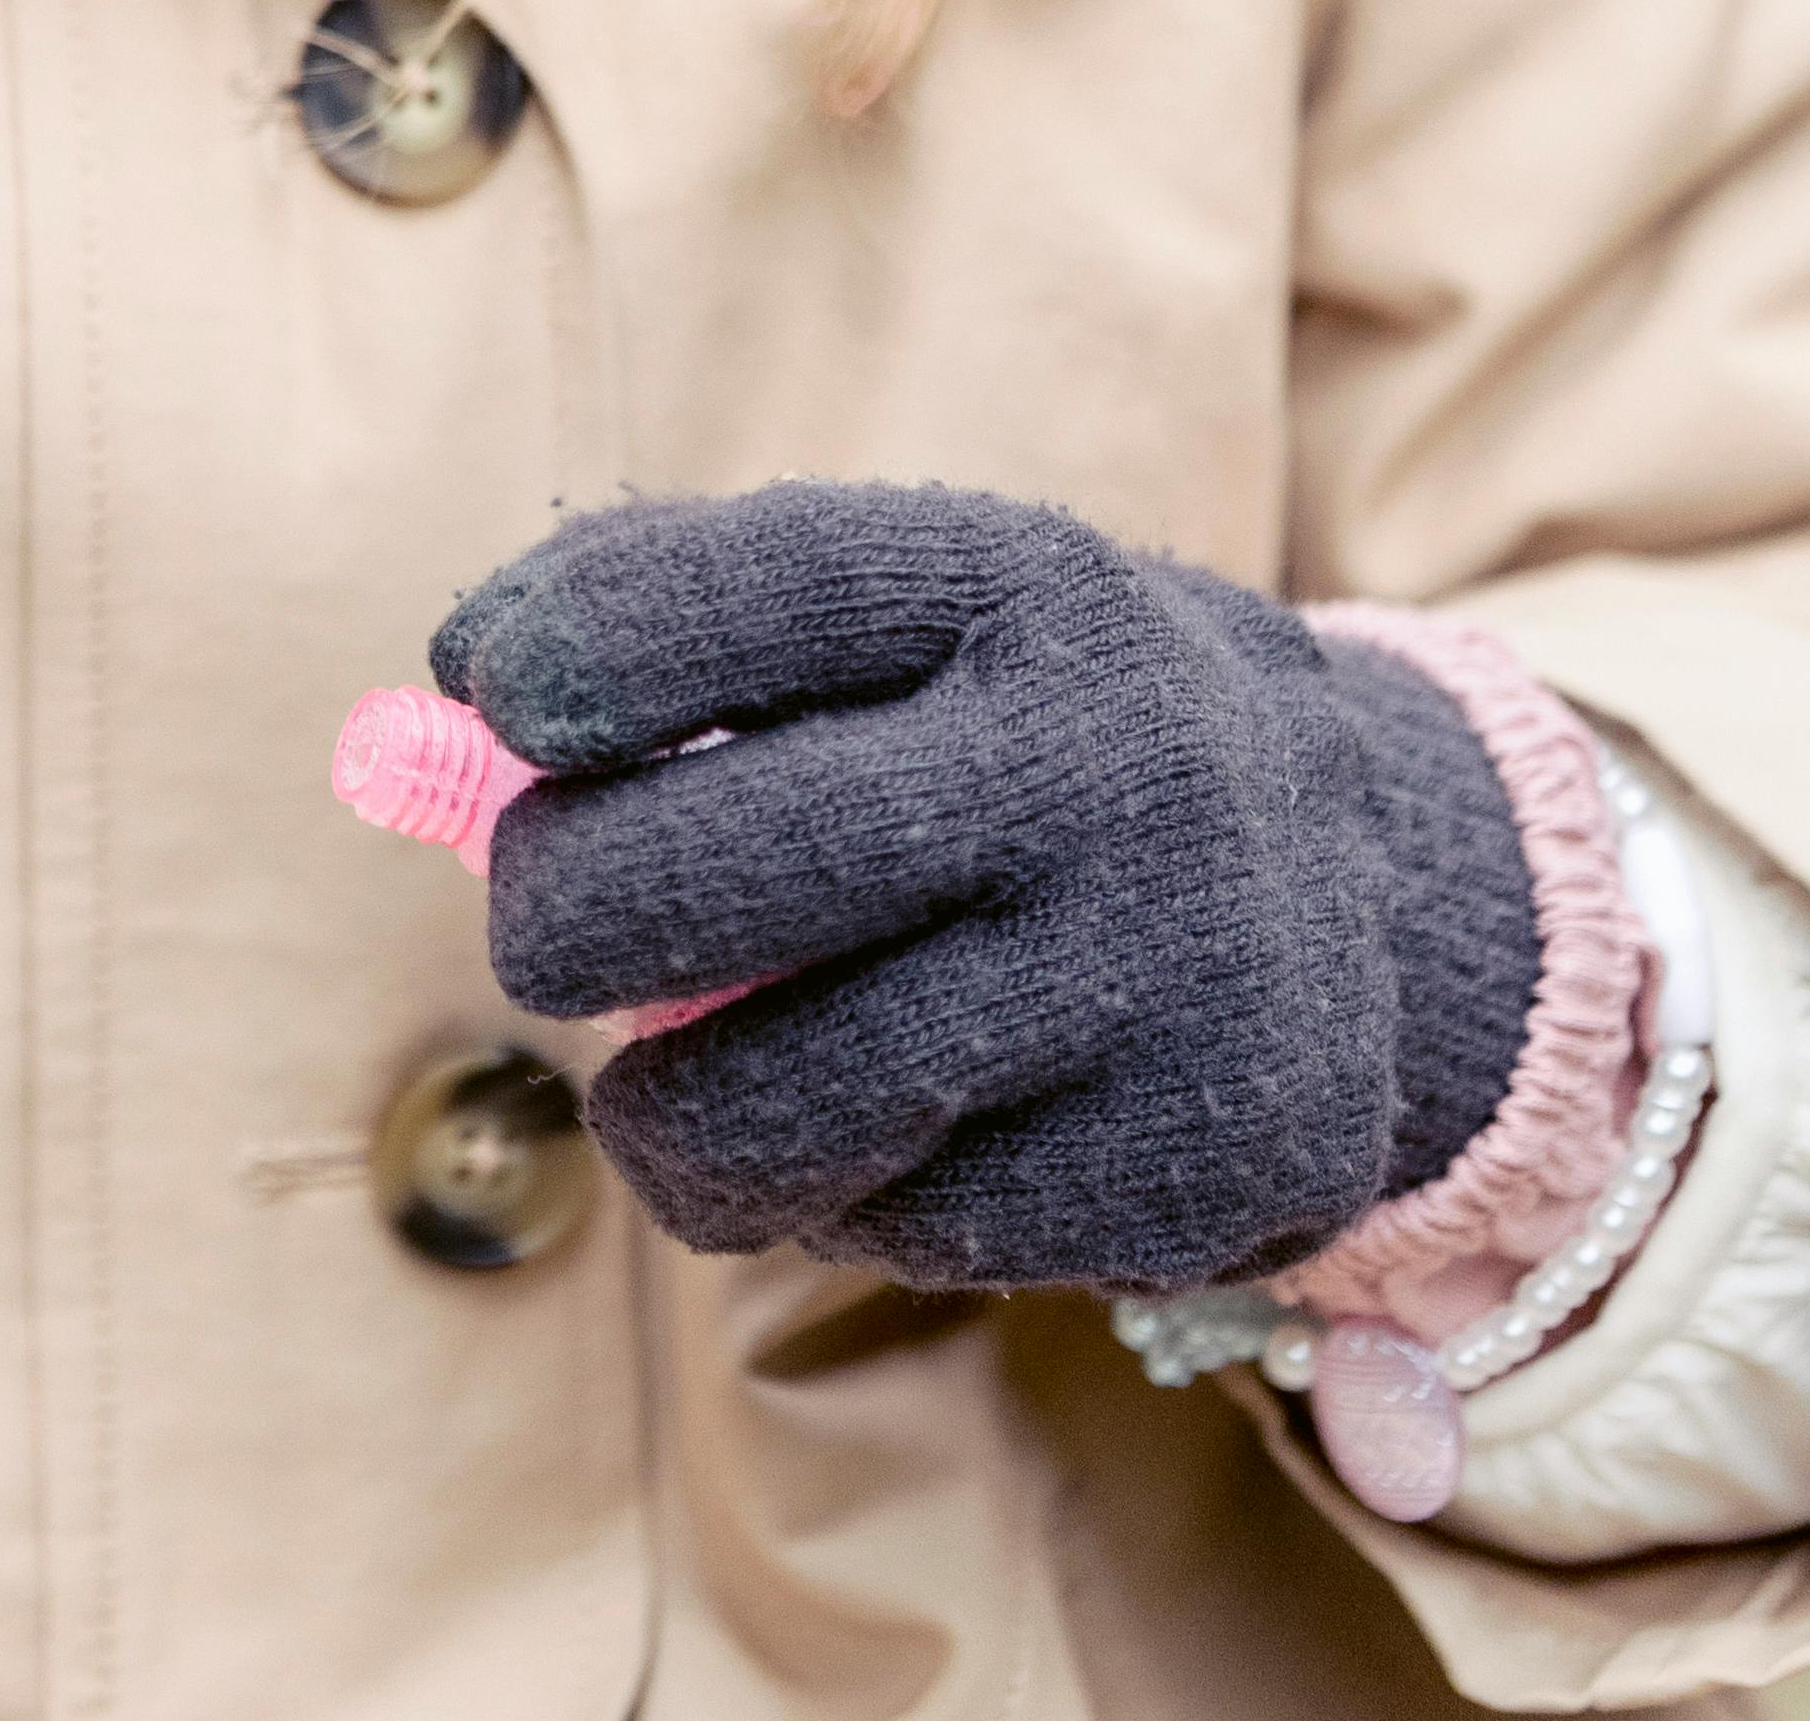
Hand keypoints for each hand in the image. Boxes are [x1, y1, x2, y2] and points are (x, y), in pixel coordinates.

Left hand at [430, 481, 1538, 1295]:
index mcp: (1013, 588)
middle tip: (538, 926)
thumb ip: (679, 634)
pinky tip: (851, 1128)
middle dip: (564, 908)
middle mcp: (1097, 766)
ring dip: (663, 1109)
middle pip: (743, 862)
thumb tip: (445, 715)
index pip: (767, 591)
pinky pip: (904, 1221)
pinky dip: (823, 1192)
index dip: (588, 643)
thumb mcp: (911, 619)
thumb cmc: (1028, 726)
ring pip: (795, 1098)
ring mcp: (1150, 975)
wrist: (1363, 875)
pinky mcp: (1181, 1164)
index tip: (487, 693)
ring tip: (658, 1077)